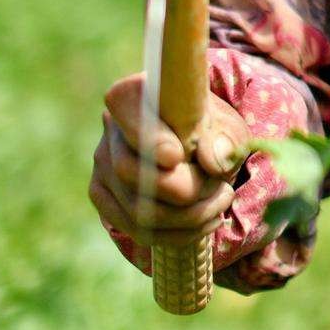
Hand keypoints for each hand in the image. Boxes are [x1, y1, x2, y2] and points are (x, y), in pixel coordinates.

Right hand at [89, 73, 248, 248]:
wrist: (197, 146)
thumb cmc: (210, 130)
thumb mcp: (228, 125)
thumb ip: (224, 139)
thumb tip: (213, 163)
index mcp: (136, 96)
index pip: (124, 106)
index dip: (146, 136)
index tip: (176, 156)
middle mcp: (110, 130)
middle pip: (129, 171)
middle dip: (185, 190)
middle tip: (224, 188)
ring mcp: (102, 167)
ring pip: (137, 209)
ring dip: (189, 216)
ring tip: (222, 202)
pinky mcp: (105, 199)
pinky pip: (139, 230)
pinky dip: (179, 234)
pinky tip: (207, 222)